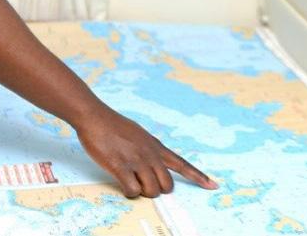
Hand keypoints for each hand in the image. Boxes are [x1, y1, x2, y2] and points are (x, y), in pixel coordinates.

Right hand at [75, 101, 217, 197]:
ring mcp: (136, 161)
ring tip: (130, 181)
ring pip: (152, 191)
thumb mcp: (137, 133)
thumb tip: (154, 162)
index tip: (213, 186)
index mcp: (154, 145)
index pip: (181, 164)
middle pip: (167, 186)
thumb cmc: (112, 124)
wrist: (93, 115)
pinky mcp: (120, 166)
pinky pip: (132, 190)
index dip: (198, 177)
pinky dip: (129, 192)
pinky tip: (122, 183)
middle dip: (157, 190)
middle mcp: (149, 154)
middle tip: (143, 183)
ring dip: (142, 192)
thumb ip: (148, 148)